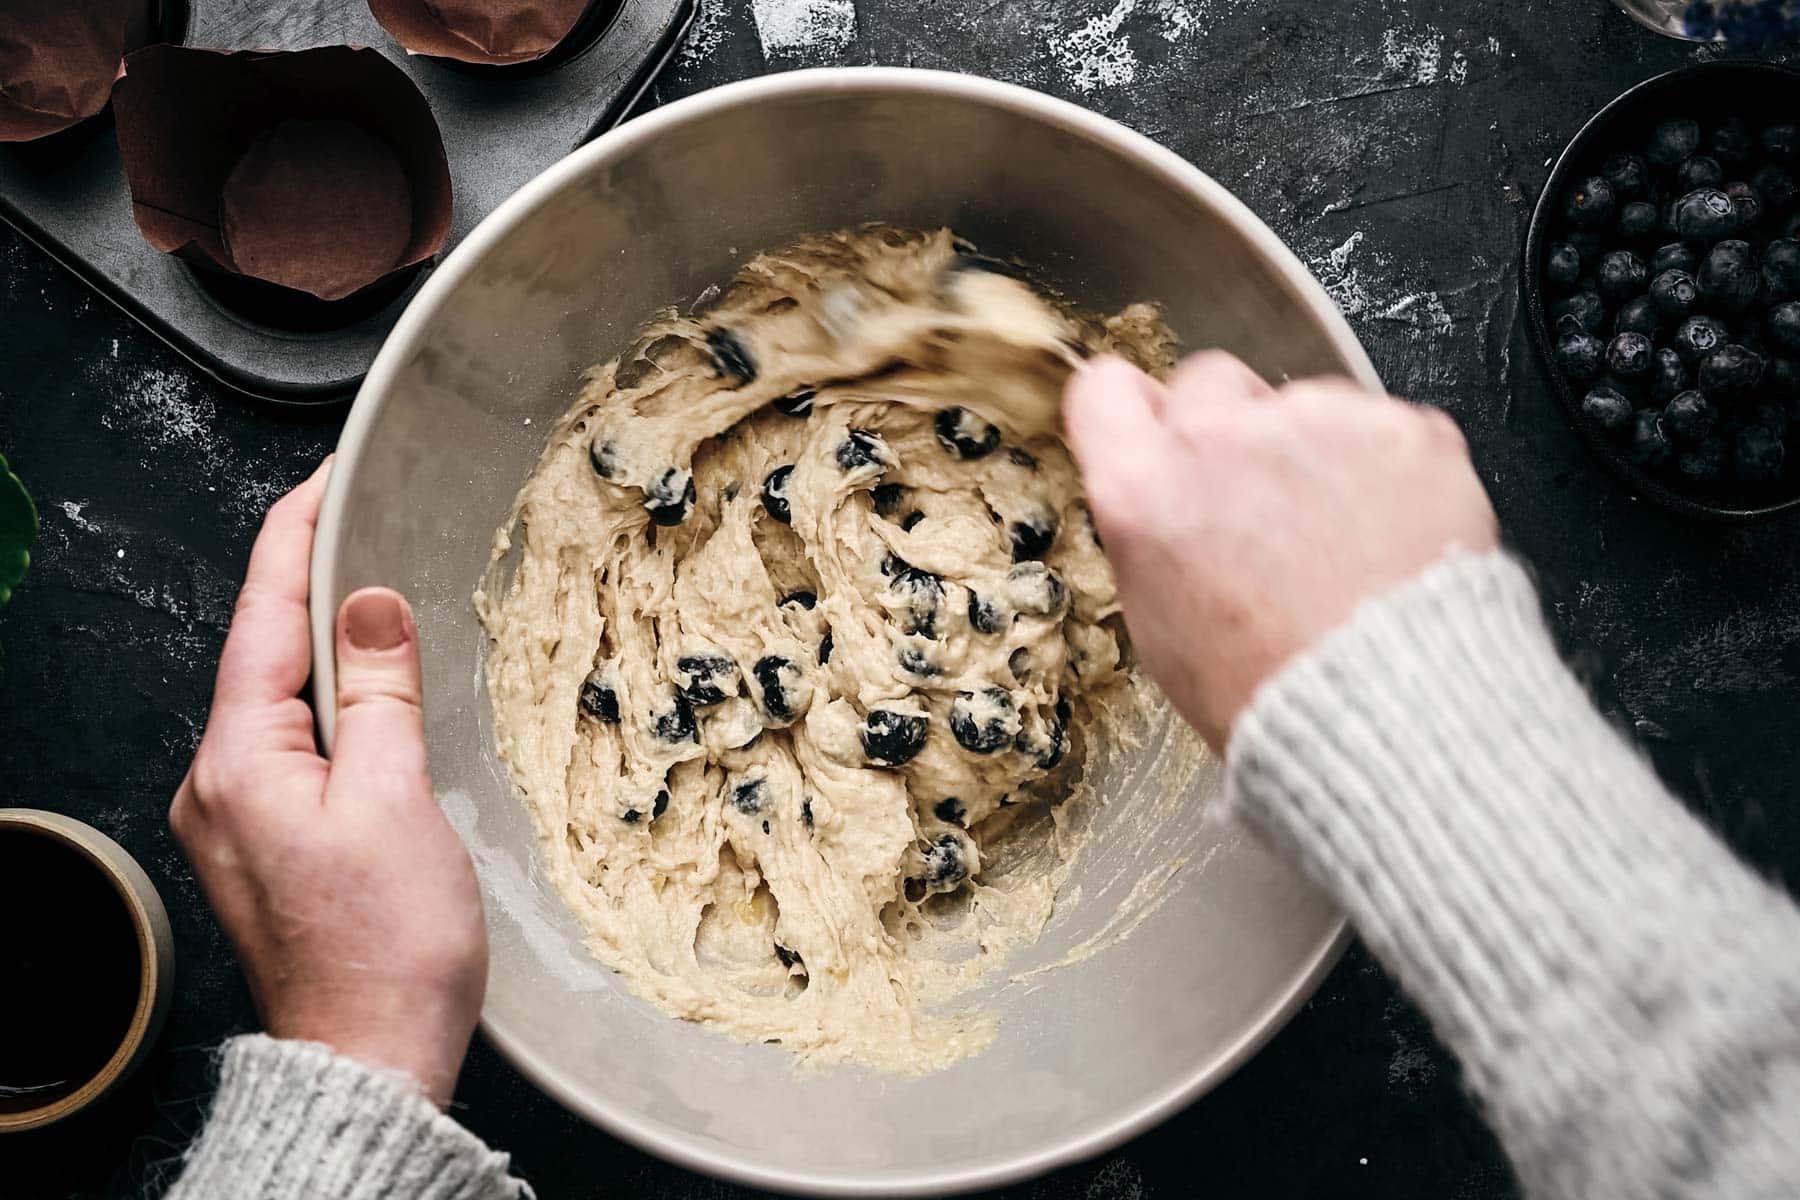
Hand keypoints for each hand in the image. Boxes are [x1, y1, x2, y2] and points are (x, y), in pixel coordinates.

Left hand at [170, 459, 485, 1106]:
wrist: (372, 1056)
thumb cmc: (386, 944)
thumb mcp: (395, 796)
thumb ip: (379, 690)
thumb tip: (370, 602)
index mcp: (237, 760)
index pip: (263, 615)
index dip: (296, 536)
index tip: (327, 478)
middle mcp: (217, 784)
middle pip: (263, 652)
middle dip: (311, 582)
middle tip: (365, 520)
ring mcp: (237, 819)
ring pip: (280, 701)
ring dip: (326, 646)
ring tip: (378, 594)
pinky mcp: (268, 845)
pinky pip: (293, 746)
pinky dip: (332, 706)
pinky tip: (371, 696)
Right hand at [1063, 352, 1497, 749]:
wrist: (1388, 713)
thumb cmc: (1269, 690)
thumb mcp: (1158, 622)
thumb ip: (1151, 527)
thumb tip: (1163, 486)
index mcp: (1143, 489)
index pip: (1103, 389)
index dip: (1132, 411)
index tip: (1153, 429)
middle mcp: (1221, 438)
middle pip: (1206, 380)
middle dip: (1227, 427)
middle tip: (1259, 502)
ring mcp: (1317, 422)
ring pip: (1302, 400)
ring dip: (1311, 447)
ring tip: (1338, 537)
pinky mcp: (1401, 428)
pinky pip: (1381, 425)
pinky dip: (1386, 466)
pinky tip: (1388, 533)